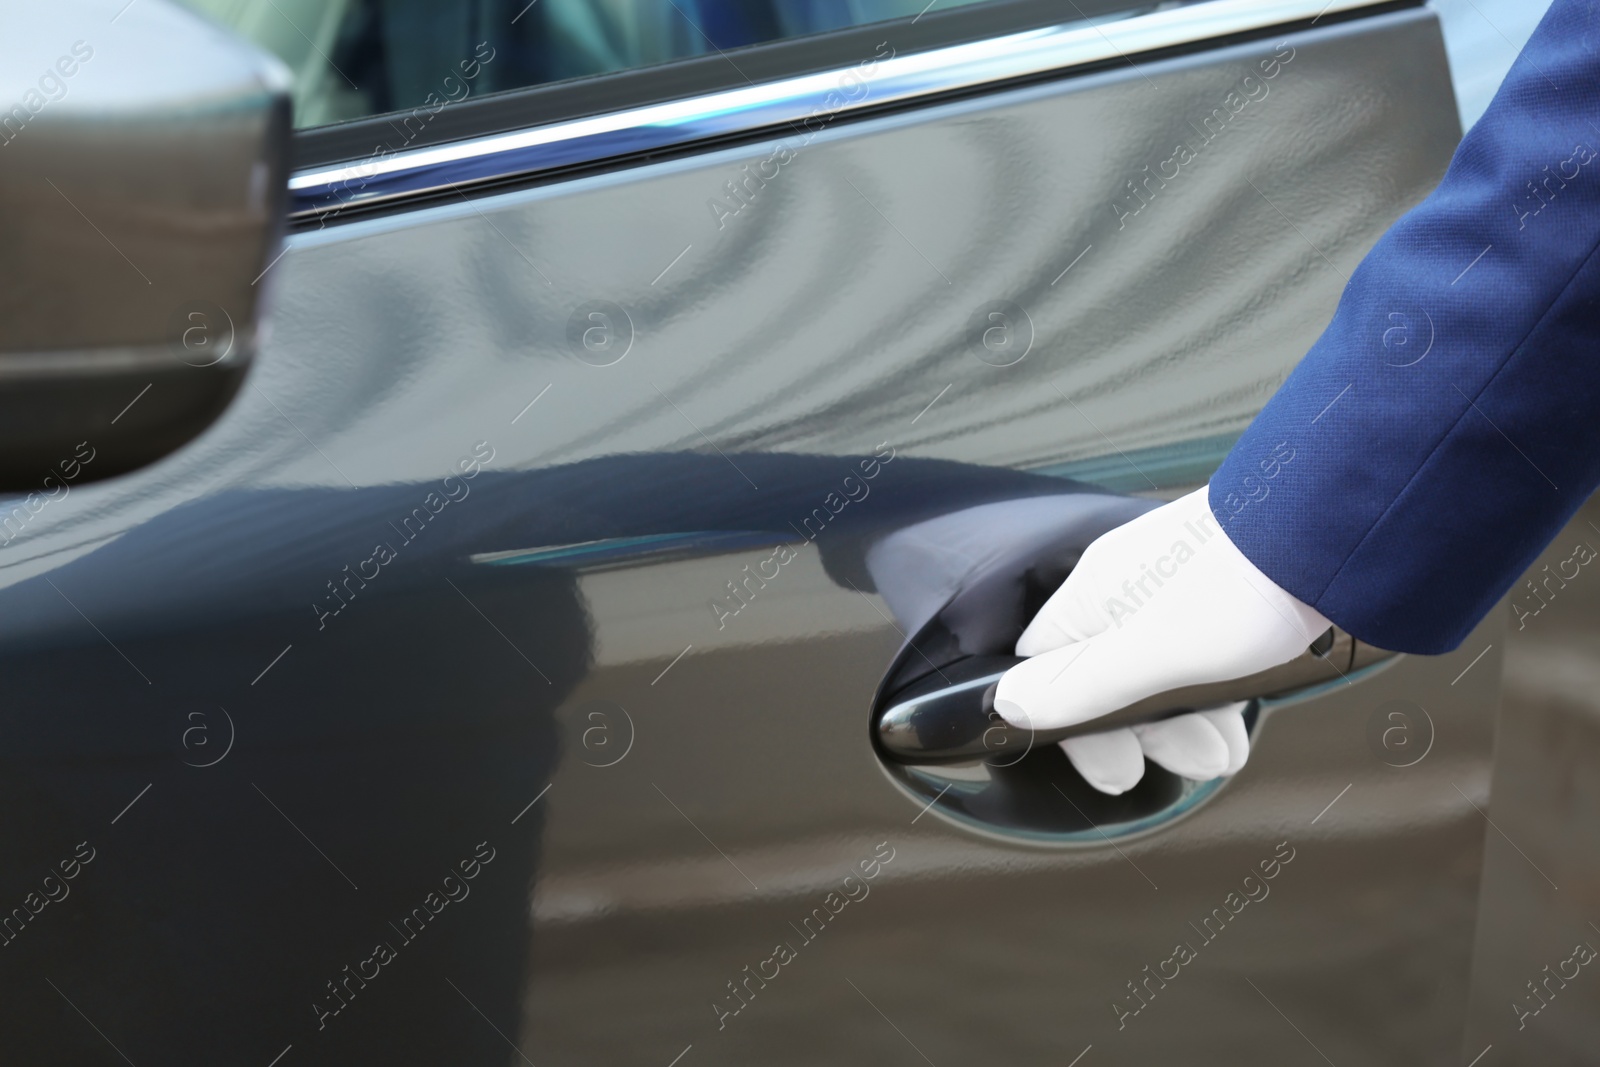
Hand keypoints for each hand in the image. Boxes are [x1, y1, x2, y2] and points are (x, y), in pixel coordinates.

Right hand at [993, 486, 1329, 793]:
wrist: (1331, 529)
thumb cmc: (1240, 586)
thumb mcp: (1150, 654)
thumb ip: (1078, 685)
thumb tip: (1006, 705)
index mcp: (1093, 594)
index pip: (1047, 669)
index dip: (1074, 726)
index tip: (1116, 768)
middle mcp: (1126, 585)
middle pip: (1108, 676)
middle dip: (1147, 733)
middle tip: (1186, 764)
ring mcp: (1176, 585)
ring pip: (1160, 668)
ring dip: (1188, 720)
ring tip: (1223, 753)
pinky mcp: (1223, 588)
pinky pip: (1200, 651)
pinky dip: (1217, 689)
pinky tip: (1241, 713)